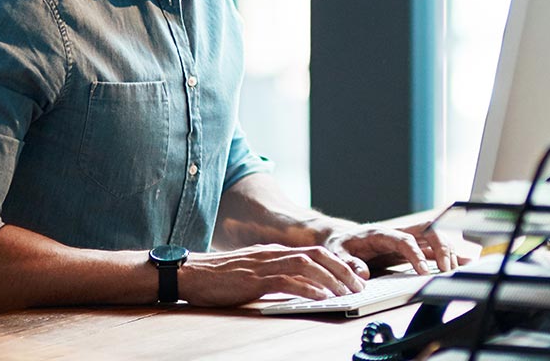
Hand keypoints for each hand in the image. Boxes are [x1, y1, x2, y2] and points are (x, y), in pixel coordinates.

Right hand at [176, 243, 364, 306]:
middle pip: (317, 255)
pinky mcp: (255, 278)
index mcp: (274, 252)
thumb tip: (294, 287)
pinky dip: (308, 288)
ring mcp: (264, 264)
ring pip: (307, 265)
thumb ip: (272, 275)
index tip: (353, 277)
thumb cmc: (217, 277)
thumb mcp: (251, 272)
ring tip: (347, 293)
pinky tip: (321, 297)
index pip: (313, 252)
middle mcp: (273, 253)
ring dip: (331, 279)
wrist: (189, 273)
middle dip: (342, 270)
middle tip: (359, 286)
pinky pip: (288, 281)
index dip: (337, 263)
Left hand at [323, 222, 467, 278]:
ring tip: (454, 271)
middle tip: (446, 270)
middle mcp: (398, 232)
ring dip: (448, 251)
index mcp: (381, 233)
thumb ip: (348, 263)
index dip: (416, 255)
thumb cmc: (340, 245)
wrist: (341, 237)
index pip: (405, 240)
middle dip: (441, 247)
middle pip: (427, 231)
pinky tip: (465, 261)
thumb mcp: (337, 253)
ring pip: (434, 238)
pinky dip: (450, 253)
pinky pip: (433, 248)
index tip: (424, 272)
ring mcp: (406, 238)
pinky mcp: (411, 247)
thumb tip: (363, 275)